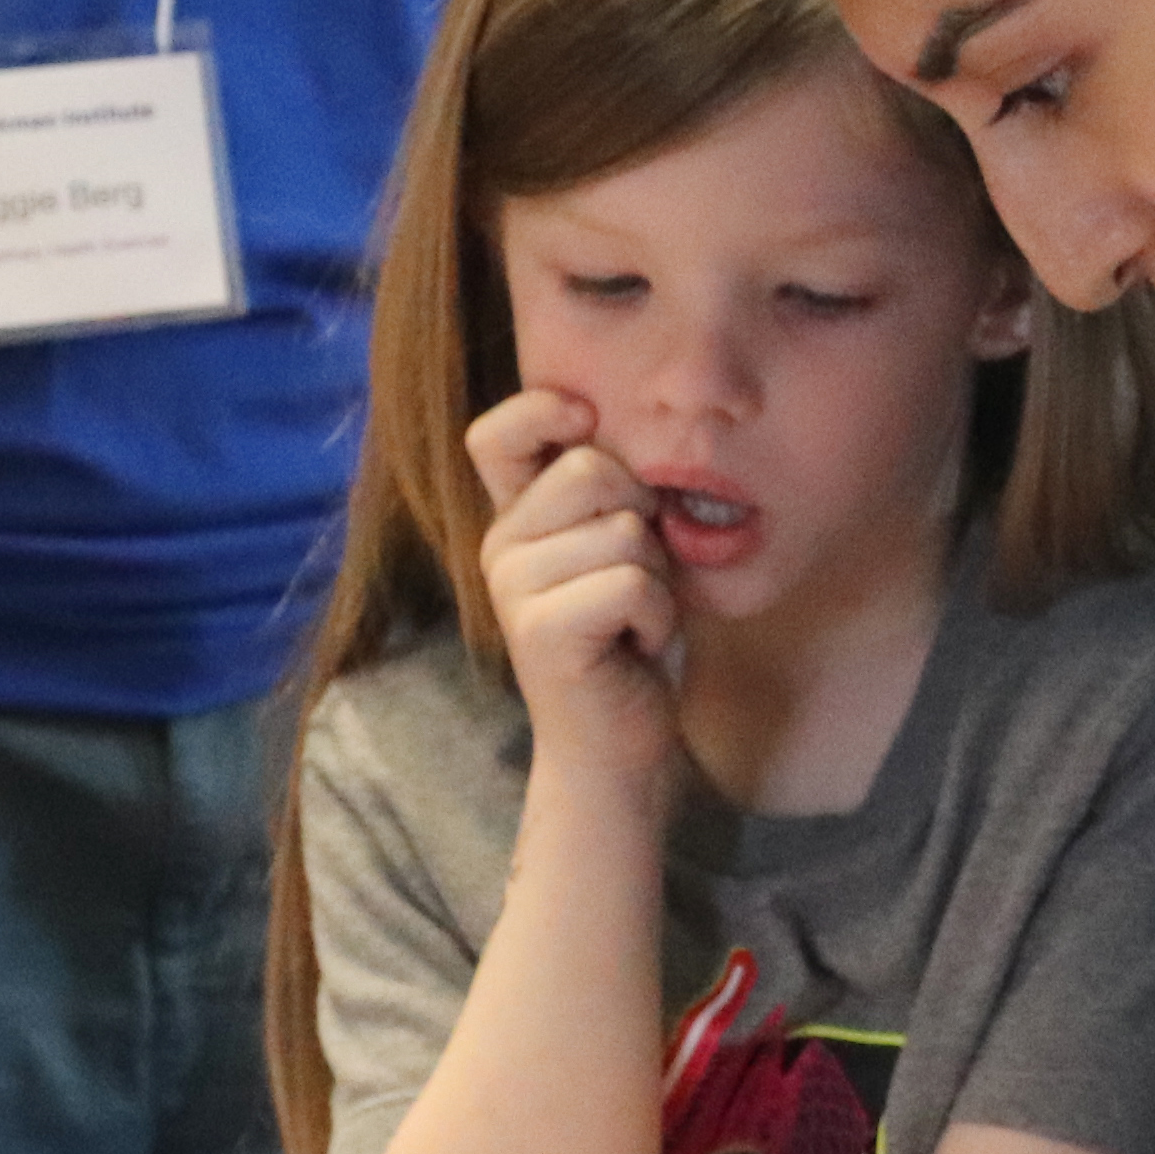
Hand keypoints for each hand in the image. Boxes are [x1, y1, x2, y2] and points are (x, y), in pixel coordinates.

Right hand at [468, 387, 679, 777]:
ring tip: (632, 617)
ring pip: (625, 531)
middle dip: (644, 517)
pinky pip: (632, 583)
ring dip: (657, 577)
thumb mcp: (621, 548)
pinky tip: (636, 644)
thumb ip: (610, 492)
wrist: (617, 743)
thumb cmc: (631, 635)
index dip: (543, 410)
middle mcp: (499, 544)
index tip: (588, 419)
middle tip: (635, 577)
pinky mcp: (538, 631)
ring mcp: (512, 588)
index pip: (497, 434)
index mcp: (515, 517)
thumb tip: (637, 432)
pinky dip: (657, 615)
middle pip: (592, 469)